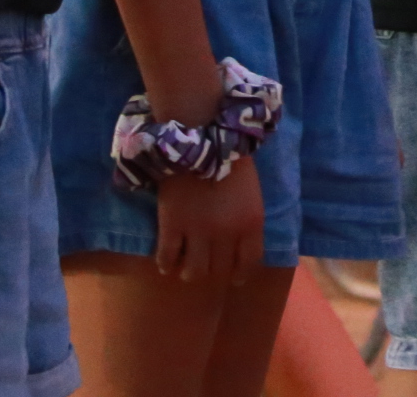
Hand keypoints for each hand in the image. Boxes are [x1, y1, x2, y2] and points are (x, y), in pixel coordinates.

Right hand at [155, 162, 265, 283]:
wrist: (201, 137)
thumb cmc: (230, 158)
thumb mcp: (251, 192)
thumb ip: (246, 218)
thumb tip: (239, 241)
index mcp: (251, 223)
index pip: (249, 261)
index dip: (240, 273)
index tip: (235, 278)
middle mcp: (226, 234)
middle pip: (220, 269)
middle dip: (213, 272)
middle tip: (206, 268)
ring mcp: (198, 232)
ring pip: (194, 271)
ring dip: (189, 273)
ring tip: (184, 270)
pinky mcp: (172, 226)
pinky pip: (167, 257)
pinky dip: (166, 264)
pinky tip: (165, 264)